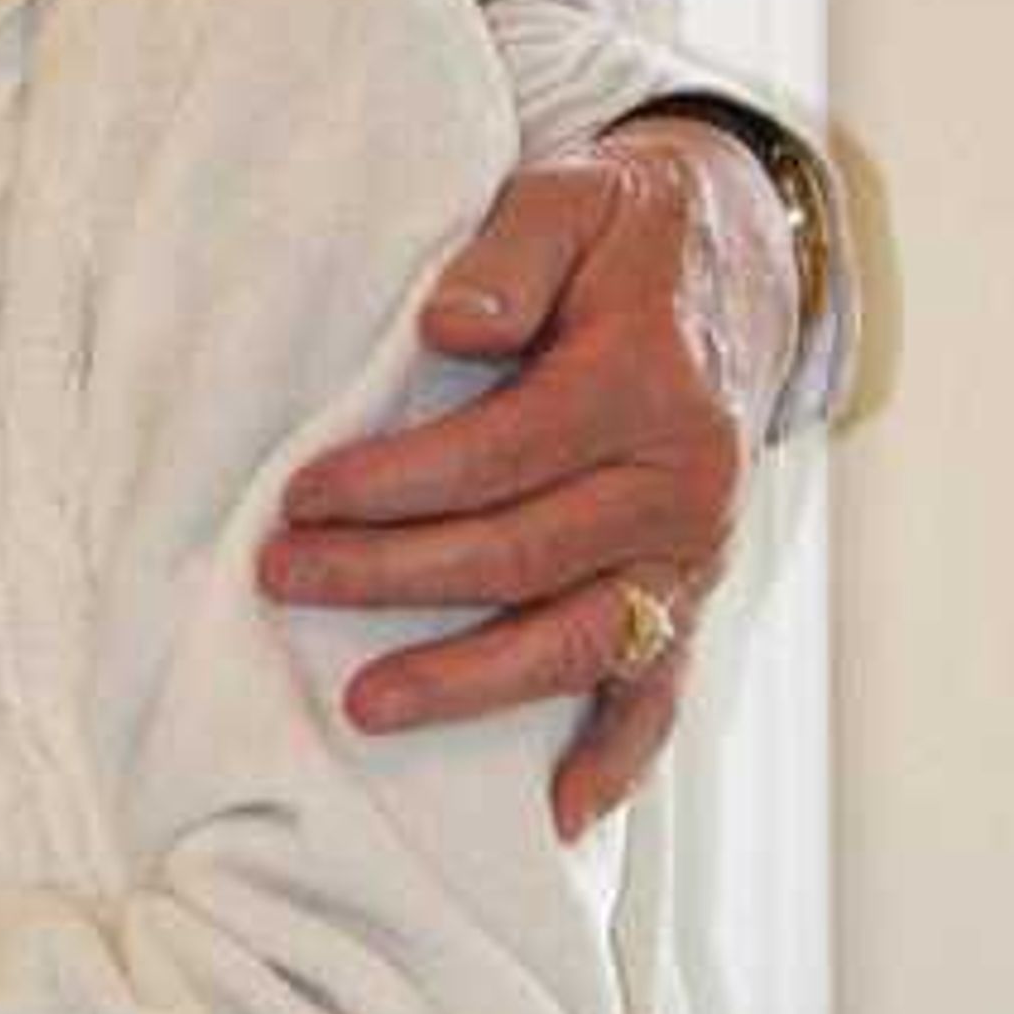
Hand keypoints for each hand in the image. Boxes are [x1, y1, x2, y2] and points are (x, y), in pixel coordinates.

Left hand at [260, 118, 800, 835]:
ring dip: (471, 683)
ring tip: (364, 708)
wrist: (731, 272)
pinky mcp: (692, 597)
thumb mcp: (569, 200)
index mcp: (647, 382)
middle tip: (281, 579)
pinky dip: (615, 760)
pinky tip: (552, 813)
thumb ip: (509, 254)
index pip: (502, 452)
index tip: (299, 495)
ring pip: (577, 638)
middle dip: (392, 575)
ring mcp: (692, 553)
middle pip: (522, 552)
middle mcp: (683, 480)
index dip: (396, 481)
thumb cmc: (620, 239)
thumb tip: (450, 326)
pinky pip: (659, 692)